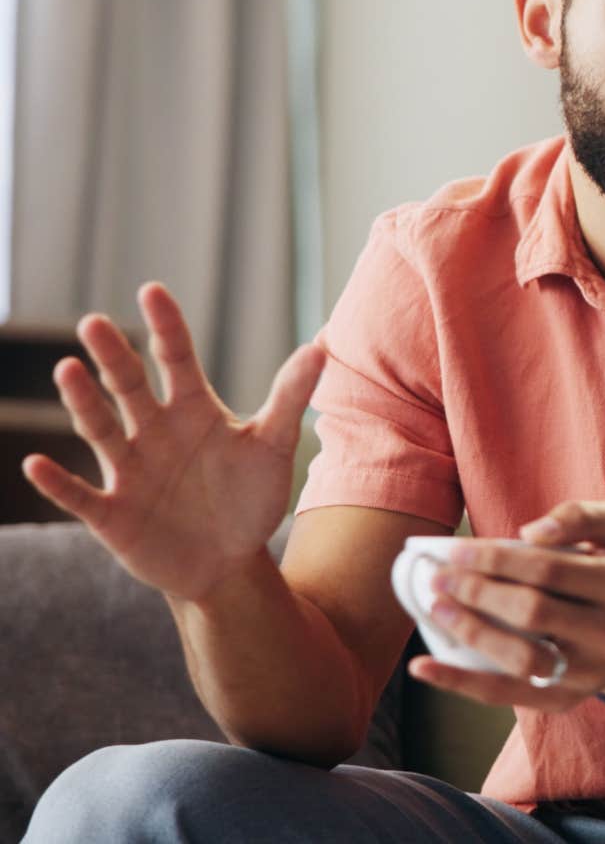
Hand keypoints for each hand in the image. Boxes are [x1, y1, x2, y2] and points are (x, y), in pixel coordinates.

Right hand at [20, 283, 325, 600]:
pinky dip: (58, 482)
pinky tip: (36, 463)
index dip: (167, 327)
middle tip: (94, 322)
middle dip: (114, 356)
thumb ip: (290, 398)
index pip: (177, 359)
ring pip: (101, 430)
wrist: (229, 561)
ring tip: (67, 369)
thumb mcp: (273, 447)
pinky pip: (80, 495)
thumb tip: (321, 347)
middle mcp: (154, 432)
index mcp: (193, 410)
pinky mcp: (112, 514)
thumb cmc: (248, 496)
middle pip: (130, 387)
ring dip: (83, 402)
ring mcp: (129, 471)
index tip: (152, 291)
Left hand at [407, 500, 604, 711]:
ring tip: (436, 608)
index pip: (550, 570)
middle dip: (477, 592)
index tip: (456, 551)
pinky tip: (422, 667)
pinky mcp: (562, 700)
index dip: (498, 559)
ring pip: (521, 658)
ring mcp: (587, 673)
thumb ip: (583, 515)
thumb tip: (533, 532)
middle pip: (532, 612)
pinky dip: (459, 682)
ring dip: (470, 632)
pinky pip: (505, 696)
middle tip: (440, 577)